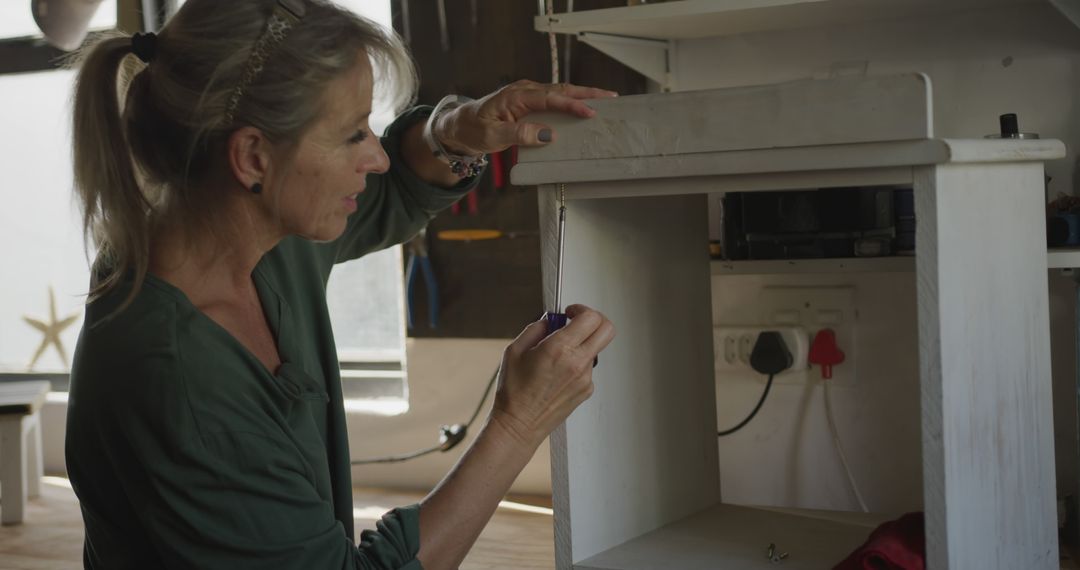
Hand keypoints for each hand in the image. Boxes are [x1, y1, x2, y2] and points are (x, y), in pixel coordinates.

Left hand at [435, 81, 617, 155]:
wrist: (459, 126)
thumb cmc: (473, 130)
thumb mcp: (493, 137)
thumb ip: (519, 135)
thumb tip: (547, 134)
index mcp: (515, 96)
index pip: (550, 98)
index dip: (571, 104)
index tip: (589, 112)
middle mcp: (524, 91)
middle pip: (561, 89)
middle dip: (587, 93)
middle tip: (611, 98)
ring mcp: (527, 95)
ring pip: (560, 93)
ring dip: (582, 97)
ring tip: (605, 102)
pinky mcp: (530, 103)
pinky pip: (554, 101)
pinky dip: (571, 103)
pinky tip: (584, 108)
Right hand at [490, 304, 615, 448]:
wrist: (519, 425)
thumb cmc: (514, 392)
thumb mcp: (515, 350)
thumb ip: (536, 329)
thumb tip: (550, 320)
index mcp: (559, 349)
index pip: (590, 318)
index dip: (581, 309)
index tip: (570, 312)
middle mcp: (577, 363)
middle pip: (606, 330)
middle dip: (594, 320)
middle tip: (578, 323)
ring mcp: (585, 378)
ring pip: (595, 349)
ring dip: (581, 344)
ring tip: (557, 355)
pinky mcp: (587, 390)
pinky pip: (588, 367)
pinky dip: (577, 363)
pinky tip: (558, 373)